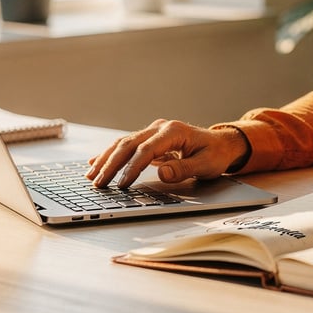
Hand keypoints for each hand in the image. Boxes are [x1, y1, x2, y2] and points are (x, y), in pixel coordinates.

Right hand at [86, 119, 248, 187]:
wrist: (221, 144)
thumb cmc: (215, 154)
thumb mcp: (206, 164)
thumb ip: (184, 168)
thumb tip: (163, 173)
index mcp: (173, 131)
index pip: (147, 149)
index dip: (133, 167)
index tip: (122, 184)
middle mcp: (160, 127)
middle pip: (129, 144)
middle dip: (111, 164)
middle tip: (98, 183)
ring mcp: (154, 131)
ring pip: (124, 143)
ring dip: (106, 159)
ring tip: (92, 176)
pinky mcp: (150, 139)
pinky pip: (127, 146)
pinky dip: (111, 154)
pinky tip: (95, 162)